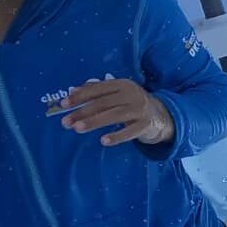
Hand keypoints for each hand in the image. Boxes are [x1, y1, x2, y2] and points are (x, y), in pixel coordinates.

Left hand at [52, 79, 174, 147]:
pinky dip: (117, 136)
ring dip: (94, 122)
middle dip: (82, 112)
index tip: (63, 104)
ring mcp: (140, 109)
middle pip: (103, 103)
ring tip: (77, 129)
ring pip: (114, 115)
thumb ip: (97, 91)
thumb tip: (72, 91)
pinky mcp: (146, 124)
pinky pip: (130, 132)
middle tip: (66, 122)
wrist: (162, 115)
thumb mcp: (118, 94)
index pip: (97, 89)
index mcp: (122, 84)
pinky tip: (103, 141)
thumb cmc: (133, 104)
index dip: (80, 96)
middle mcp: (132, 94)